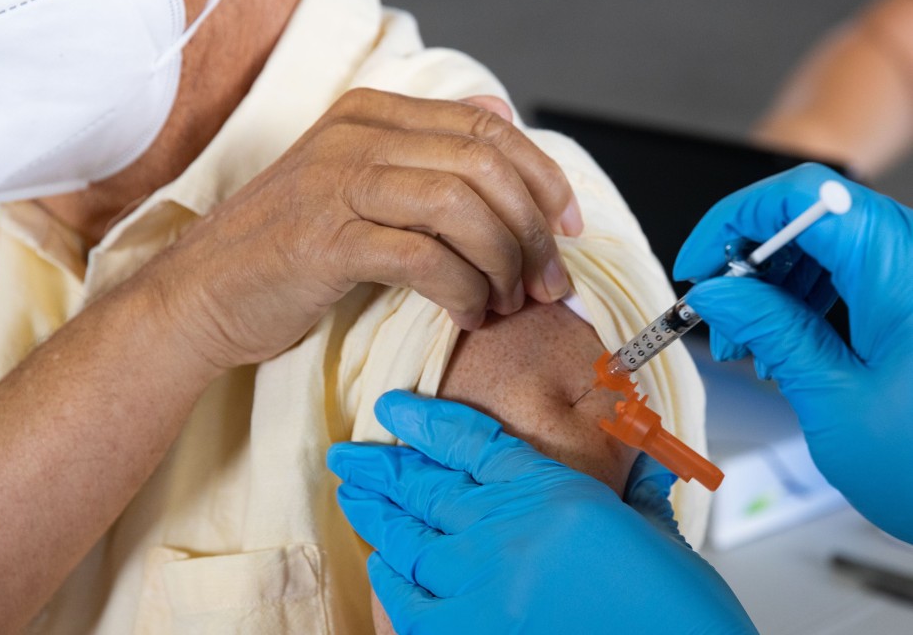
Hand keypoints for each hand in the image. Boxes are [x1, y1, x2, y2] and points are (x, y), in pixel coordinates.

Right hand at [141, 88, 580, 369]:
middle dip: (532, 231)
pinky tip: (468, 314)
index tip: (568, 229)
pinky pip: (424, 257)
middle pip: (484, 165)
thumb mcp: (359, 187)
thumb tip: (504, 127)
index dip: (543, 177)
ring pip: (460, 206)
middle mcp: (356, 136)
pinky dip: (462, 290)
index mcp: (372, 115)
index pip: (488, 127)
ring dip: (502, 263)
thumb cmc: (290, 250)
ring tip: (505, 302)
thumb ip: (426, 156)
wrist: (202, 294)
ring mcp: (336, 184)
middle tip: (546, 282)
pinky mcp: (325, 240)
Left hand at [327, 391, 754, 634]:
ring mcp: (478, 579)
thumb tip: (642, 467)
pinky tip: (379, 563)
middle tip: (348, 455)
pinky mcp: (465, 629)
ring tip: (353, 494)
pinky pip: (408, 599)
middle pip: (423, 487)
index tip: (392, 408)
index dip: (422, 422)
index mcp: (547, 492)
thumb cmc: (672, 607)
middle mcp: (502, 528)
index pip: (468, 442)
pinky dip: (389, 579)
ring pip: (407, 537)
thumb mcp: (654, 534)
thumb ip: (633, 495)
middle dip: (379, 468)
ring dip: (376, 513)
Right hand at [675, 163, 912, 542]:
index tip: (700, 264)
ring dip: (773, 283)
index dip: (736, 219)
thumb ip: (772, 332)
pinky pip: (849, 271)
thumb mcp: (834, 400)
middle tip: (719, 314)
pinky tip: (785, 345)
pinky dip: (805, 298)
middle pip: (812, 216)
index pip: (805, 198)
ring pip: (825, 242)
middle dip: (748, 259)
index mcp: (903, 277)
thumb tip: (715, 293)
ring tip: (751, 343)